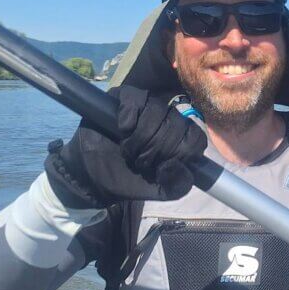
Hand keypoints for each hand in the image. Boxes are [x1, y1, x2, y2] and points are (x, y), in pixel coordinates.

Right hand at [45, 86, 206, 207]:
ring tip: (128, 151)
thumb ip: (177, 185)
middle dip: (158, 150)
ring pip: (158, 110)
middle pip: (177, 124)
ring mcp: (146, 106)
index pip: (196, 137)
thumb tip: (181, 167)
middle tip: (140, 163)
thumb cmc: (128, 179)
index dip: (182, 153)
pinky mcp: (123, 98)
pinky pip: (136, 100)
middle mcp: (167, 118)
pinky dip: (129, 119)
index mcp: (180, 138)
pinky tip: (121, 131)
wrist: (92, 178)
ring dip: (141, 137)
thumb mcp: (159, 191)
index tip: (162, 167)